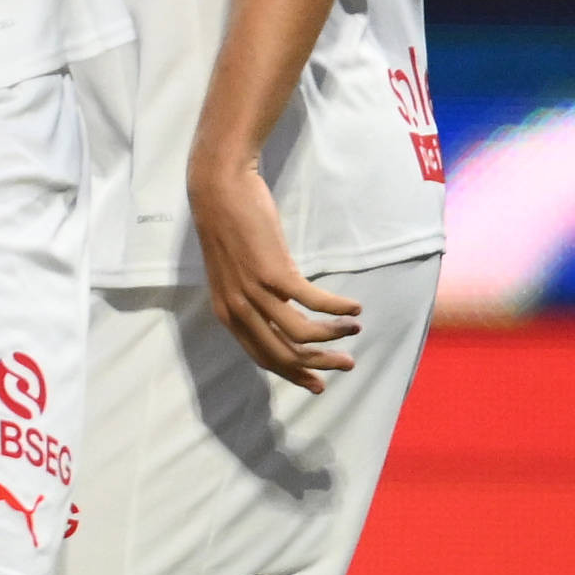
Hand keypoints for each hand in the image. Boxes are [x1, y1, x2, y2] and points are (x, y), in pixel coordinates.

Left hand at [189, 147, 357, 392]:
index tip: (318, 383)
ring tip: (355, 328)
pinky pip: (314, 302)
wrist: (220, 191)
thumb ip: (253, 299)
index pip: (262, 357)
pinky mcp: (274, 272)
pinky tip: (354, 307)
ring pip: (301, 334)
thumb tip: (283, 316)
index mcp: (227, 313)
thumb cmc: (231, 229)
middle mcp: (238, 309)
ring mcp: (255, 292)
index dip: (293, 373)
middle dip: (318, 365)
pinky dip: (337, 308)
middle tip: (347, 365)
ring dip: (334, 336)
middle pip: (283, 354)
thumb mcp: (234, 275)